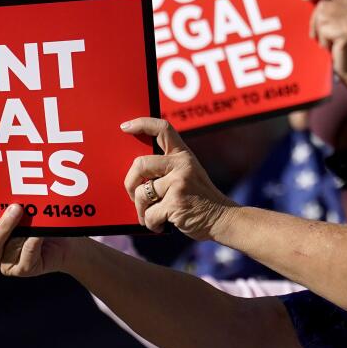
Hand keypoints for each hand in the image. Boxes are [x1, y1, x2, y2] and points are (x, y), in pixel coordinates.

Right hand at [0, 203, 72, 276]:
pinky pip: (26, 258)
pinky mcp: (25, 268)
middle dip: (0, 227)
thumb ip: (9, 198)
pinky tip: (38, 234)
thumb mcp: (22, 205)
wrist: (65, 240)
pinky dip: (32, 244)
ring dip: (18, 231)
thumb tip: (8, 177)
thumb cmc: (37, 218)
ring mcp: (7, 262)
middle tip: (13, 208)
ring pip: (6, 251)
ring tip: (26, 213)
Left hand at [121, 117, 235, 240]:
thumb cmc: (199, 199)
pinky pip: (149, 214)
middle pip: (140, 164)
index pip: (162, 129)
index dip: (141, 124)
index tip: (125, 127)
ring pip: (141, 193)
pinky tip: (160, 224)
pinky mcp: (175, 204)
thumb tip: (134, 173)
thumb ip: (167, 168)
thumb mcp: (188, 174)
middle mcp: (181, 165)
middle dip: (130, 183)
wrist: (221, 219)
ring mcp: (179, 183)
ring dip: (141, 209)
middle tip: (133, 194)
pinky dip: (151, 223)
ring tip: (150, 215)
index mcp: (183, 155)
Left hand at [302, 0, 346, 106]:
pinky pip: (323, 30)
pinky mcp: (346, 32)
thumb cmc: (340, 44)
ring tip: (329, 41)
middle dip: (315, 21)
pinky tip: (331, 46)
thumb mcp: (337, 21)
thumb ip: (329, 7)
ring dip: (319, 32)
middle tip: (320, 34)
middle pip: (323, 5)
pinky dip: (323, 40)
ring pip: (321, 17)